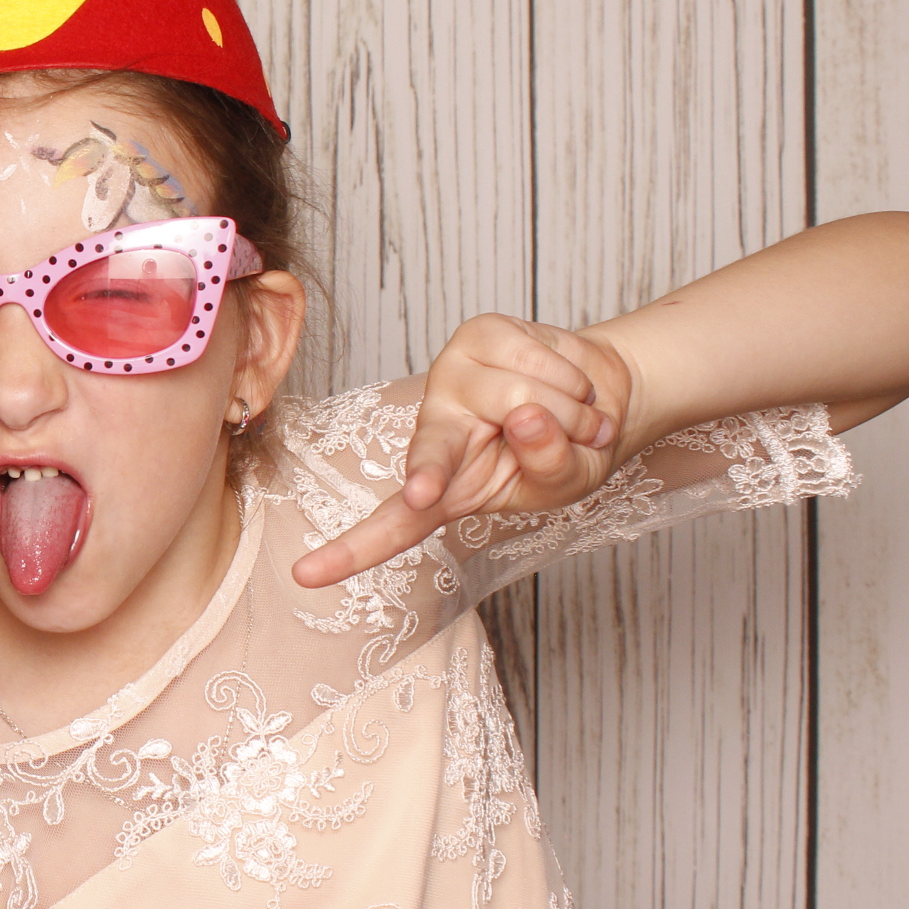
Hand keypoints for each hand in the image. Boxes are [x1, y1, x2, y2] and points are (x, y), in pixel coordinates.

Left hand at [294, 313, 628, 587]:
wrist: (602, 395)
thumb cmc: (570, 451)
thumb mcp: (565, 483)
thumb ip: (547, 463)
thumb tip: (526, 414)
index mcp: (441, 486)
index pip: (391, 526)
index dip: (351, 551)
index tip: (305, 575)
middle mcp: (433, 427)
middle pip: (434, 452)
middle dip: (434, 470)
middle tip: (434, 489)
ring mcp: (450, 375)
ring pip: (516, 400)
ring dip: (571, 417)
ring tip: (576, 420)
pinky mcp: (478, 334)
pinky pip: (534, 361)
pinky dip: (573, 382)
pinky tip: (572, 388)